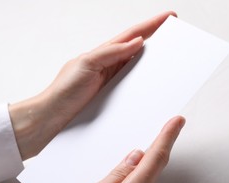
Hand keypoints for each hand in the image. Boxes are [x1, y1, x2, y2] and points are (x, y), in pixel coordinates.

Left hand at [9, 11, 176, 159]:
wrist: (53, 118)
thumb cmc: (64, 91)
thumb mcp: (86, 64)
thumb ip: (110, 52)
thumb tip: (136, 42)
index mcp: (103, 54)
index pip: (132, 36)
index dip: (151, 26)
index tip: (169, 17)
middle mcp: (109, 66)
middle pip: (138, 49)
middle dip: (157, 40)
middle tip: (175, 36)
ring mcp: (112, 82)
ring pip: (137, 68)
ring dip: (153, 62)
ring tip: (170, 58)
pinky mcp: (113, 97)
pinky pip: (133, 87)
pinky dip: (145, 83)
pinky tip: (154, 85)